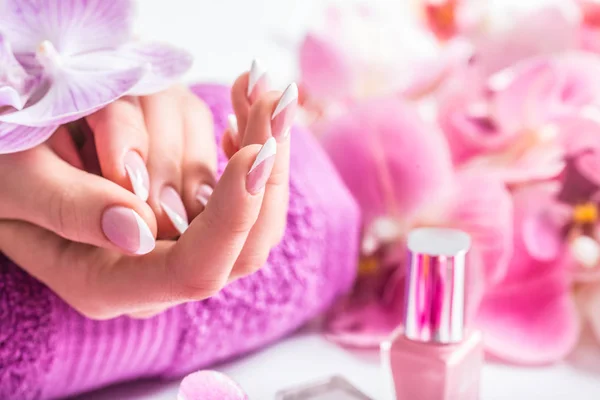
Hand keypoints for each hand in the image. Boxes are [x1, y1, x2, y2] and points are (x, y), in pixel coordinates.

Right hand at [0, 71, 296, 318]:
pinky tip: (240, 102)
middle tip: (275, 98)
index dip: (232, 215)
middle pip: (246, 243)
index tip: (255, 151)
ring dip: (234, 128)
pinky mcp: (186, 199)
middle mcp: (153, 266)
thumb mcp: (11, 183)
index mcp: (108, 282)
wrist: (5, 157)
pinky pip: (233, 169)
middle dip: (268, 168)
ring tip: (203, 85)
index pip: (193, 271)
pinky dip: (243, 132)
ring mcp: (175, 232)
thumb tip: (135, 229)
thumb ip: (67, 209)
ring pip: (237, 189)